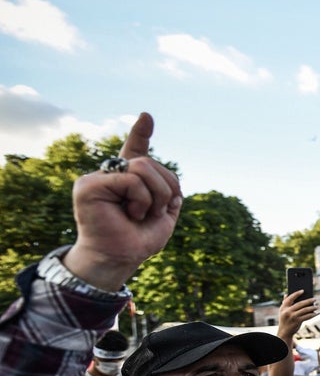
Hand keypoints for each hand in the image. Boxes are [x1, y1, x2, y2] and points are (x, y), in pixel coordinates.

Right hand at [63, 113, 182, 289]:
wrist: (120, 258)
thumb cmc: (138, 240)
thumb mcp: (163, 215)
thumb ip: (169, 194)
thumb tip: (175, 187)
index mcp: (128, 180)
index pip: (135, 151)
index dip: (140, 133)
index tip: (147, 117)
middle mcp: (111, 175)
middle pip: (150, 162)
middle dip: (166, 189)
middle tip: (153, 212)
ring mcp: (97, 178)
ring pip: (143, 167)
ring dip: (155, 196)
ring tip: (140, 214)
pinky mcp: (88, 185)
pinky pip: (130, 179)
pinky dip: (140, 199)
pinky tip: (129, 213)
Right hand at [277, 289, 318, 338]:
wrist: (284, 332)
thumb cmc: (285, 320)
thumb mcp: (282, 312)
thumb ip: (285, 303)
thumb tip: (286, 294)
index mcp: (283, 307)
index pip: (290, 298)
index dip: (296, 294)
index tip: (303, 291)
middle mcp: (287, 311)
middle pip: (300, 304)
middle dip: (309, 301)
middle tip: (315, 299)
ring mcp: (292, 316)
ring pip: (305, 310)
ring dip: (312, 308)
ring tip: (317, 307)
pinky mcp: (297, 322)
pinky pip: (306, 316)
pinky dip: (312, 314)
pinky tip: (315, 313)